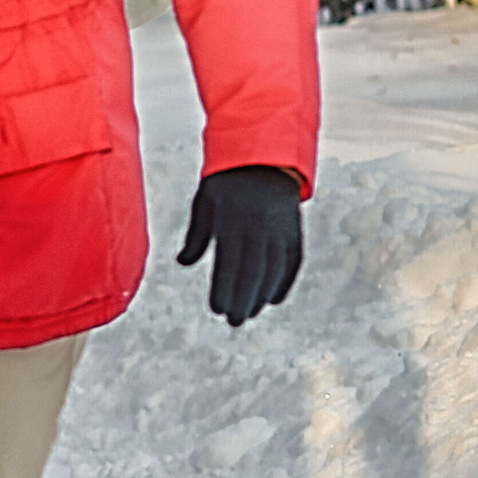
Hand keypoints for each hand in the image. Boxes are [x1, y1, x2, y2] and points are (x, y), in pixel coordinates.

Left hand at [177, 165, 303, 327]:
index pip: (229, 262)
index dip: (225, 288)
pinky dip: (285, 281)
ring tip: (251, 313)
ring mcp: (279, 228)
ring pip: (274, 268)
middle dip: (244, 299)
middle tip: (235, 322)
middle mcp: (258, 226)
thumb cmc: (226, 182)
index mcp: (232, 220)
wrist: (264, 156)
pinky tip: (274, 299)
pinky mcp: (294, 229)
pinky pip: (293, 260)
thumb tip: (183, 262)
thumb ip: (197, 234)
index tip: (218, 309)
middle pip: (252, 270)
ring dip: (263, 294)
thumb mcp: (206, 201)